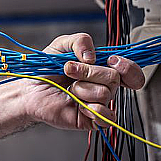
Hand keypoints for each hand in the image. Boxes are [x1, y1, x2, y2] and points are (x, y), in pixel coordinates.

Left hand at [21, 33, 144, 130]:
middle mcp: (103, 86)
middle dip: (88, 72)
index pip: (130, 71)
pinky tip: (78, 104)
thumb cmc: (46, 68)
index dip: (128, 67)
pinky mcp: (92, 120)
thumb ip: (80, 40)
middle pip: (114, 78)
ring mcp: (98, 103)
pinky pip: (106, 117)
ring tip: (69, 89)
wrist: (29, 89)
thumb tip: (92, 56)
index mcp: (102, 68)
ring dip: (82, 88)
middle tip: (69, 70)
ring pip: (105, 94)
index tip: (112, 61)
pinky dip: (92, 108)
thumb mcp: (62, 45)